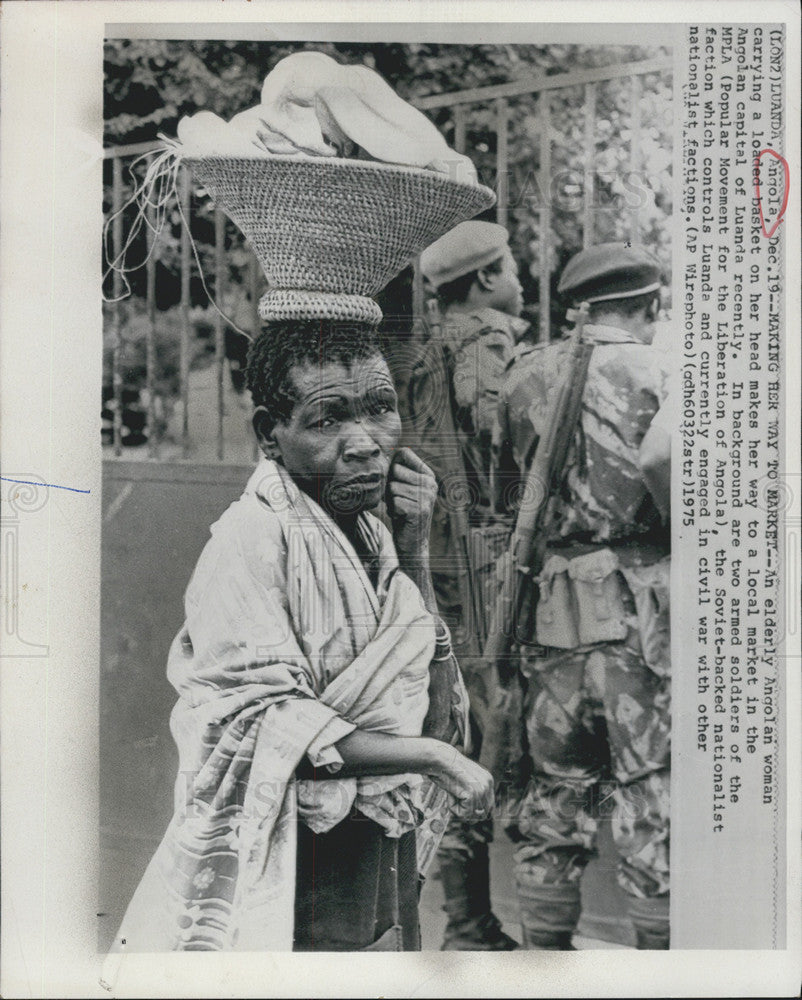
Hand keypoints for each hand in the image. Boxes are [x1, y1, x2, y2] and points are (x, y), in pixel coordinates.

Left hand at [385, 447, 437, 563]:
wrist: (412, 542)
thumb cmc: (402, 512)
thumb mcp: (402, 488)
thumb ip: (398, 470)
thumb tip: (391, 450)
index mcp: (427, 474)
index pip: (403, 453)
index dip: (392, 466)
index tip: (397, 482)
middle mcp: (430, 483)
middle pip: (395, 470)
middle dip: (390, 487)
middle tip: (399, 501)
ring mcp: (427, 496)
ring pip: (392, 487)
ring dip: (391, 501)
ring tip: (400, 509)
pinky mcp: (420, 510)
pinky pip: (394, 501)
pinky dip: (393, 511)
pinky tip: (402, 517)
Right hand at [427, 743, 494, 821]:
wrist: (440, 759)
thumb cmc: (447, 769)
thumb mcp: (465, 780)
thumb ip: (473, 794)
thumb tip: (476, 816)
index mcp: (488, 780)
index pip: (488, 806)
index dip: (474, 811)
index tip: (462, 806)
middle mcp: (488, 784)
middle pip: (482, 814)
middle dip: (468, 813)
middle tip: (455, 801)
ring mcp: (481, 789)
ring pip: (471, 815)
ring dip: (458, 809)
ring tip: (451, 794)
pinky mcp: (473, 794)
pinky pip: (463, 813)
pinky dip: (453, 807)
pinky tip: (450, 794)